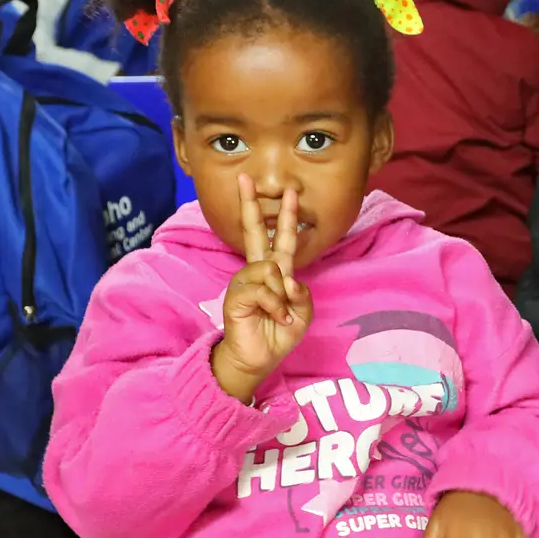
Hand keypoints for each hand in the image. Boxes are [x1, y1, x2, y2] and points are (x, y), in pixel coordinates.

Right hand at [210, 176, 311, 402]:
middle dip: (252, 205)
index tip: (289, 192)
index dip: (287, 217)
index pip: (282, 239)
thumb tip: (287, 280)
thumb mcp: (302, 312)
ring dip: (281, 295)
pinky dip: (274, 306)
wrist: (258, 358)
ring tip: (279, 313)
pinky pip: (263, 290)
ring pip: (269, 269)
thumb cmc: (279, 333)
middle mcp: (258, 271)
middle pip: (255, 232)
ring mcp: (245, 282)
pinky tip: (274, 318)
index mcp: (276, 272)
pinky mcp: (236, 296)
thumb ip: (301, 293)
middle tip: (248, 179)